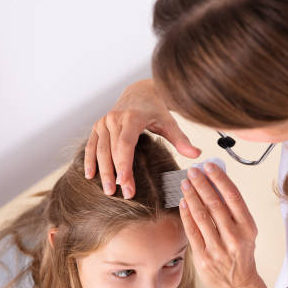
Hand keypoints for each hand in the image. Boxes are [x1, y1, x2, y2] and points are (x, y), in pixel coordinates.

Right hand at [84, 79, 200, 197]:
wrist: (140, 92)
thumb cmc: (157, 109)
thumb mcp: (170, 122)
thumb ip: (181, 140)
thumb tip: (197, 154)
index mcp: (132, 118)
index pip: (125, 146)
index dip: (125, 167)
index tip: (127, 186)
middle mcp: (115, 119)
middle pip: (111, 151)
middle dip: (114, 174)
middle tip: (119, 195)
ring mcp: (104, 122)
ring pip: (99, 150)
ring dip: (102, 171)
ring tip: (107, 191)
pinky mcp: (98, 126)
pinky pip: (91, 145)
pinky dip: (89, 161)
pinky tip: (90, 176)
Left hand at [179, 162, 264, 287]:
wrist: (240, 286)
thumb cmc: (241, 256)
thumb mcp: (245, 233)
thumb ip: (233, 212)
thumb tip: (216, 185)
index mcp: (248, 228)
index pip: (233, 196)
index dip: (219, 179)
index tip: (209, 167)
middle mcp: (234, 237)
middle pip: (215, 203)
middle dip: (201, 184)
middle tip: (192, 172)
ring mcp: (218, 249)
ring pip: (201, 216)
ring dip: (191, 196)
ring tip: (185, 184)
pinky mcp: (203, 258)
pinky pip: (192, 232)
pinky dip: (186, 215)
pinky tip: (182, 203)